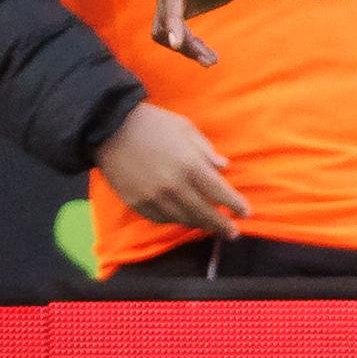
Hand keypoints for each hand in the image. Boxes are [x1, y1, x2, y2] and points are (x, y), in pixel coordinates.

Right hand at [94, 103, 249, 235]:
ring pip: (183, 219)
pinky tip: (184, 219)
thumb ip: (206, 150)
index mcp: (190, 165)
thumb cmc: (153, 123)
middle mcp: (174, 186)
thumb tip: (224, 166)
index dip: (235, 205)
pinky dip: (176, 220)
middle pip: (204, 213)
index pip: (219, 192)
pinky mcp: (137, 203)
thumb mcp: (185, 128)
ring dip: (199, 225)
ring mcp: (154, 198)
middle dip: (221, 225)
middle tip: (233, 233)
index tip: (247, 214)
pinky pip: (162, 219)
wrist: (110, 129)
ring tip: (210, 227)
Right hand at [153, 0, 267, 66]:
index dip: (172, 20)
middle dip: (184, 41)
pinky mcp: (175, 7)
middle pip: (165, 16)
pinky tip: (205, 52)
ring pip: (163, 28)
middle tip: (212, 61)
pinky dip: (184, 44)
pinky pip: (171, 31)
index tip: (177, 44)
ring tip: (211, 60)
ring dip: (183, 47)